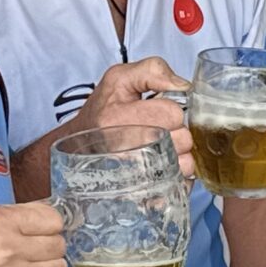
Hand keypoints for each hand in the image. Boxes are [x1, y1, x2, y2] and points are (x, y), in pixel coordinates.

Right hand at [0, 201, 75, 266]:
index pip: (52, 218)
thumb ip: (16, 216)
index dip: (50, 224)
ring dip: (53, 265)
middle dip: (51, 245)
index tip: (44, 229)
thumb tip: (48, 214)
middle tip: (37, 249)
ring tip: (39, 265)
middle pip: (58, 243)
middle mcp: (9, 247)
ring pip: (59, 266)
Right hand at [62, 56, 193, 175]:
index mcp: (119, 118)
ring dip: (181, 156)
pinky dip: (179, 175)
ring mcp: (136, 177)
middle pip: (183, 139)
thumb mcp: (119, 79)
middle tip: (160, 130)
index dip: (171, 109)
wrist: (79, 149)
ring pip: (186, 165)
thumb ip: (153, 71)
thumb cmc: (102, 112)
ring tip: (162, 149)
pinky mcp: (145, 195)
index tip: (157, 111)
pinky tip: (163, 166)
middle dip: (178, 132)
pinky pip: (181, 184)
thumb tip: (184, 86)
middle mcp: (127, 150)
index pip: (173, 113)